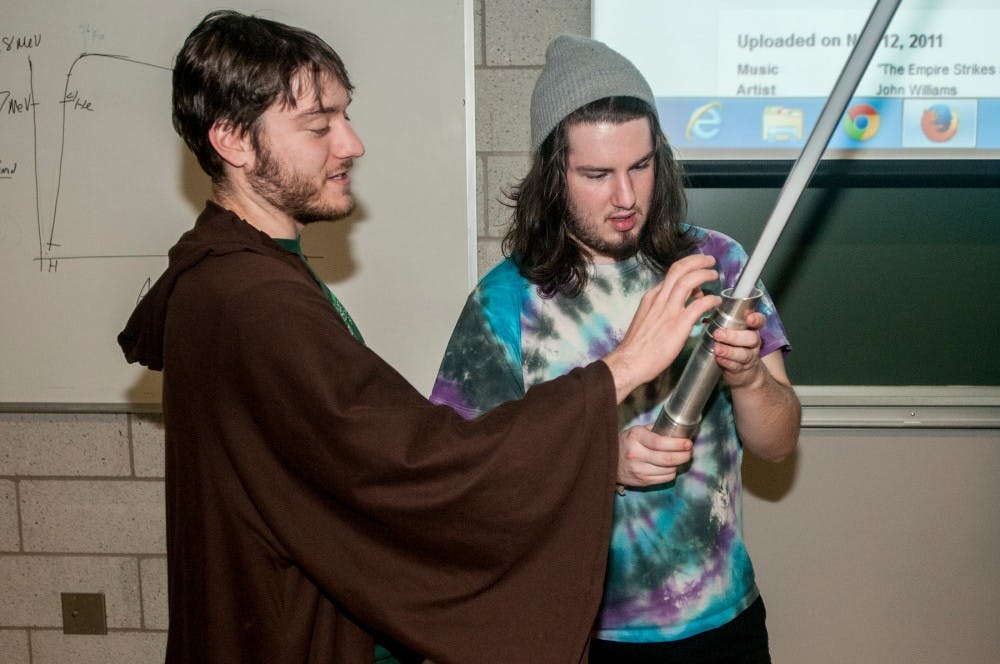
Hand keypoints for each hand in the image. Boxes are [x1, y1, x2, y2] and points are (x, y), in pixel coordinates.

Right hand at [602, 254, 720, 402]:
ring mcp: (668, 311)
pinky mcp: (678, 324)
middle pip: (679, 269)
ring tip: (715, 275)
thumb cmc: (637, 347)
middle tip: (709, 261)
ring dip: (705, 274)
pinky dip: (710, 299)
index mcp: (651, 297)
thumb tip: (675, 307)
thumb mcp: (644, 320)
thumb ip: (659, 310)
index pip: (670, 274)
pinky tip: (716, 302)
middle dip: (697, 261)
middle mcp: (659, 299)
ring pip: (689, 281)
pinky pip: (699, 305)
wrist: (630, 362)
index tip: (697, 271)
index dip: (687, 269)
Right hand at [617, 425, 692, 487]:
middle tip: (690, 451)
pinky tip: (670, 466)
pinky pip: (665, 478)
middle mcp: (636, 454)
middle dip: (683, 455)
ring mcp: (639, 470)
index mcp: (635, 438)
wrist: (606, 462)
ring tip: (681, 457)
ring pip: (668, 469)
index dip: (677, 444)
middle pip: (667, 458)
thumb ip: (654, 429)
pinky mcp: (642, 481)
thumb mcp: (636, 431)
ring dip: (678, 464)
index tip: (688, 443)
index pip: (659, 442)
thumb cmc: (626, 443)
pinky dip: (671, 472)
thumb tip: (676, 429)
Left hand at [712, 311, 765, 388]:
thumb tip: (705, 312)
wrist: (743, 370)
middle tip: (717, 334)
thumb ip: (725, 322)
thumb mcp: (733, 331)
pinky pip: (736, 366)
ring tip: (717, 349)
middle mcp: (753, 342)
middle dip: (734, 336)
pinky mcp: (741, 369)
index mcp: (751, 329)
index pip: (759, 321)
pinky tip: (718, 359)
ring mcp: (749, 356)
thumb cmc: (734, 344)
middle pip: (752, 338)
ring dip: (729, 351)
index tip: (749, 318)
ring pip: (744, 354)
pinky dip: (726, 362)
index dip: (756, 319)